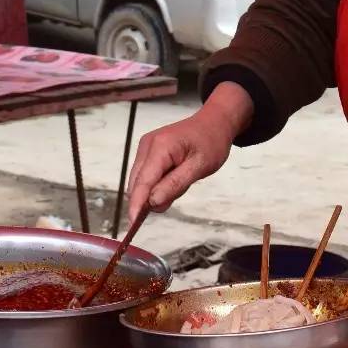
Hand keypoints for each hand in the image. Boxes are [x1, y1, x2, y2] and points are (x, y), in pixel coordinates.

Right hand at [126, 82, 252, 220]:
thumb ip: (175, 185)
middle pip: (137, 183)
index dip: (137, 204)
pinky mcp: (147, 151)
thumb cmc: (211, 142)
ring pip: (140, 181)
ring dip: (155, 191)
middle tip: (177, 194)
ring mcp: (146, 147)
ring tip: (182, 179)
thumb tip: (152, 203)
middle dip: (149, 199)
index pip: (142, 182)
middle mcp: (147, 145)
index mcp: (160, 147)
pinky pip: (145, 174)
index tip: (133, 224)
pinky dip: (156, 183)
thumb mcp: (199, 167)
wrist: (214, 122)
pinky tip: (175, 176)